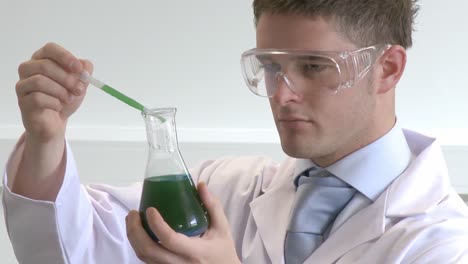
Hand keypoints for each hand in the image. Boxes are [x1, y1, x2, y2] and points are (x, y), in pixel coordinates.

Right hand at [16, 42, 93, 142]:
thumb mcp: (79, 84)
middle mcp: (29, 69)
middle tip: (79, 89)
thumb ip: (84, 73)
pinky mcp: (22, 101)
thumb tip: (85, 65)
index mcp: (42, 59)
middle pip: (45, 65)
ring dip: (61, 91)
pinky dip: (54, 103)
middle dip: (67, 79)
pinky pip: (37, 98)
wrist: (55, 122)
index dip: (65, 57)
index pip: (50, 49)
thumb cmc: (64, 99)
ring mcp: (23, 85)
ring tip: (69, 99)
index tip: (79, 69)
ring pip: (39, 81)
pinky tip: (58, 107)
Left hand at [126, 182, 240, 263]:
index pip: (170, 239)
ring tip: (133, 220)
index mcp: (194, 252)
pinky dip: (139, 246)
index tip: (150, 209)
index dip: (156, 224)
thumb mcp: (222, 229)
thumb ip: (212, 206)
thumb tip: (200, 184)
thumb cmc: (223, 252)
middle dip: (135, 230)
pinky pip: (147, 261)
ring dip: (133, 238)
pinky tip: (140, 233)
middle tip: (134, 213)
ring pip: (144, 257)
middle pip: (148, 250)